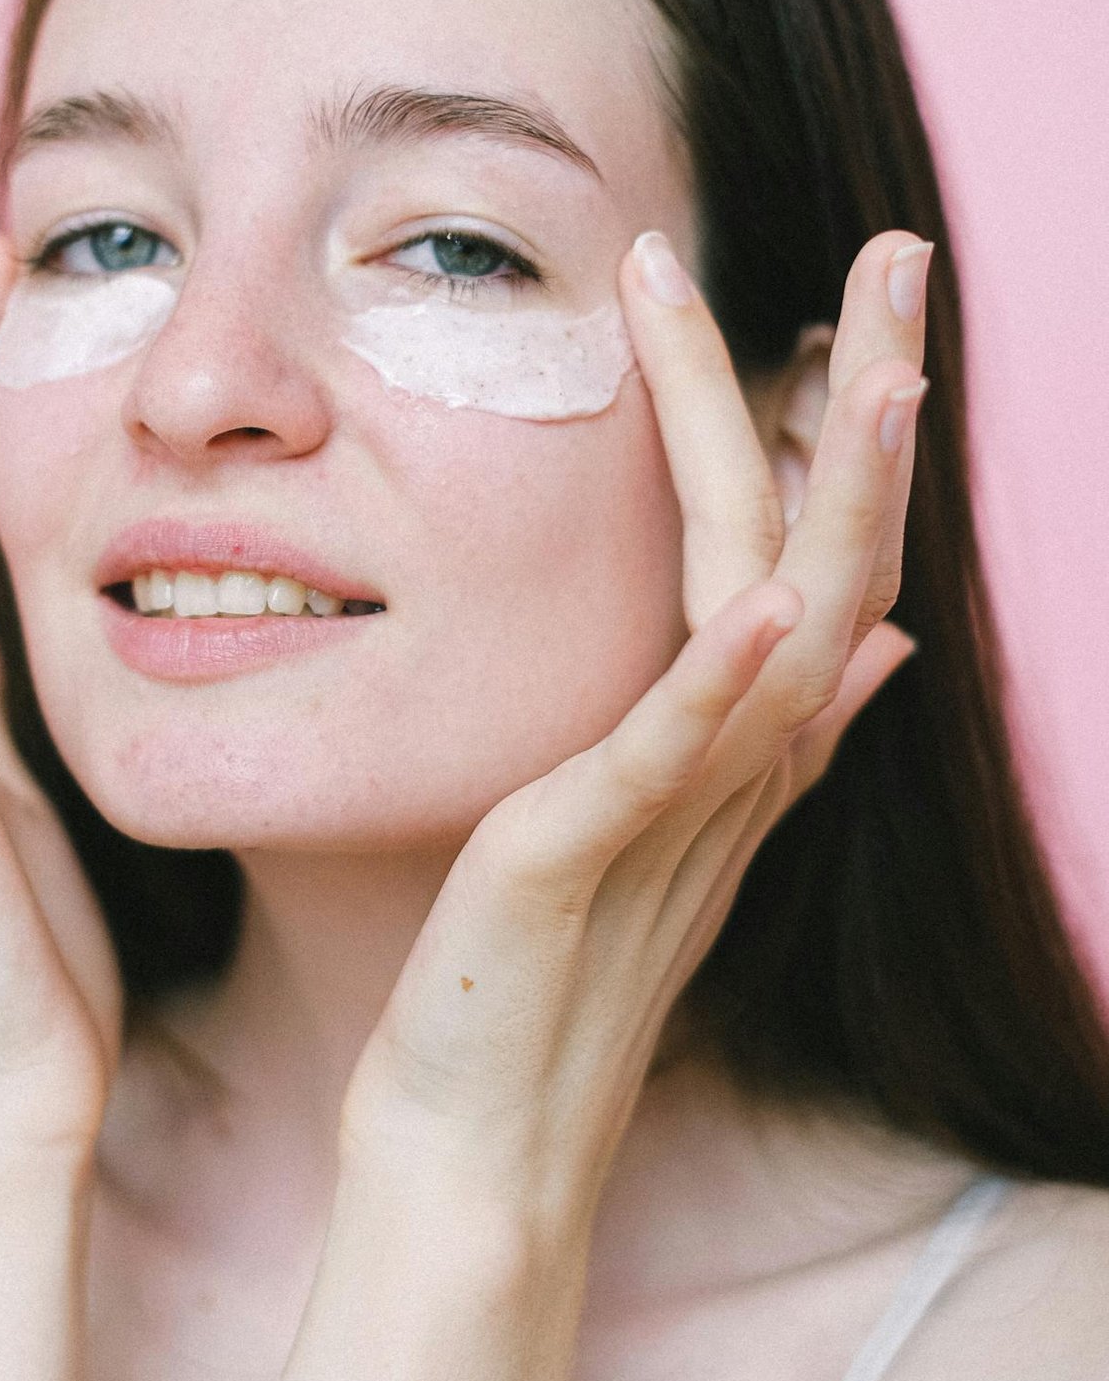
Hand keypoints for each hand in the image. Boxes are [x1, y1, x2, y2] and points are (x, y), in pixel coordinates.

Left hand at [342, 227, 929, 1234]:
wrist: (476, 1129)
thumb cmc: (538, 966)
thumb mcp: (652, 818)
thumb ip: (756, 722)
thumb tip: (863, 643)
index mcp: (740, 735)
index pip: (825, 550)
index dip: (858, 423)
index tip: (867, 291)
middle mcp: (738, 760)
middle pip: (840, 557)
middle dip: (873, 403)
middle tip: (904, 252)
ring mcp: (680, 808)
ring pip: (789, 629)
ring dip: (833, 498)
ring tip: (873, 369)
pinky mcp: (588, 853)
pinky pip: (674, 754)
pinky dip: (720, 679)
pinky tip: (763, 603)